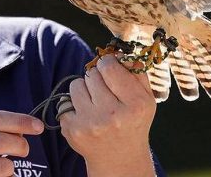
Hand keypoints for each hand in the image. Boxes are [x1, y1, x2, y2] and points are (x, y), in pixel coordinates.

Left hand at [58, 55, 156, 176]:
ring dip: (83, 89)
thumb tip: (119, 51)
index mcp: (135, 104)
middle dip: (96, 77)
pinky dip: (73, 105)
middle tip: (103, 90)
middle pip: (92, 74)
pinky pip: (64, 101)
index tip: (108, 66)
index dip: (107, 62)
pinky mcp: (73, 129)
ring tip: (94, 102)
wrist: (120, 159)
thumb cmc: (133, 122)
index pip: (109, 66)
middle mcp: (114, 115)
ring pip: (76, 85)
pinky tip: (85, 115)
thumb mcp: (145, 99)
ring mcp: (91, 123)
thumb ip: (136, 72)